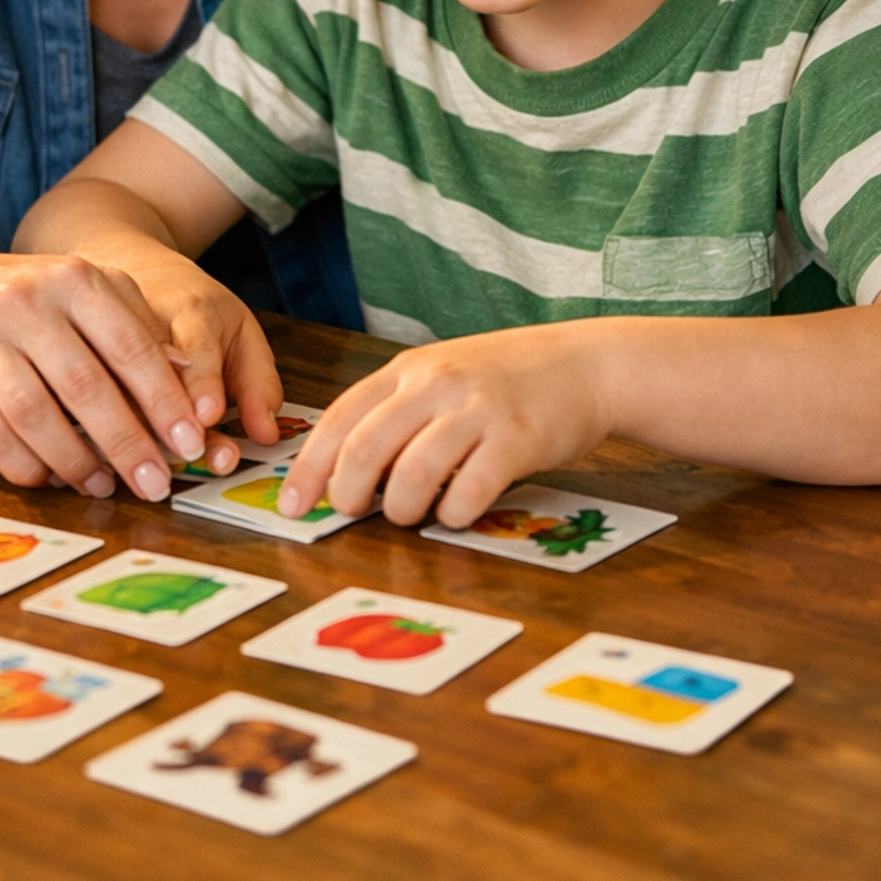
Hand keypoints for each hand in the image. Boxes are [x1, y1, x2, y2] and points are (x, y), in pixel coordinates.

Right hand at [0, 250, 256, 496]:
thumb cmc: (35, 300)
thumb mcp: (90, 294)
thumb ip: (139, 328)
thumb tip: (189, 381)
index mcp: (74, 280)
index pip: (129, 345)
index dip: (163, 399)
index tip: (190, 443)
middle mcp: (26, 305)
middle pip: (85, 386)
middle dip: (126, 443)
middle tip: (156, 484)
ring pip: (34, 415)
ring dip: (75, 461)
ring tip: (104, 486)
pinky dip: (25, 465)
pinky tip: (52, 480)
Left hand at [277, 326, 611, 529]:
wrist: (588, 364)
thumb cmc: (509, 379)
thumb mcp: (443, 376)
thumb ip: (399, 411)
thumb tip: (345, 468)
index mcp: (410, 370)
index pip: (340, 418)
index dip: (309, 465)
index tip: (292, 505)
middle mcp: (437, 384)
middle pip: (366, 449)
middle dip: (346, 493)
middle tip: (350, 513)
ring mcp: (477, 410)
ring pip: (412, 475)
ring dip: (401, 509)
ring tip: (411, 514)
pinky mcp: (517, 439)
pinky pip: (468, 492)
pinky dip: (453, 515)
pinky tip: (458, 513)